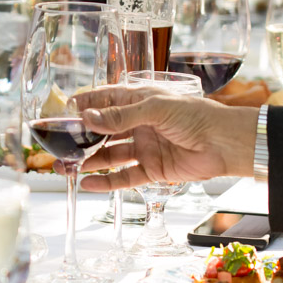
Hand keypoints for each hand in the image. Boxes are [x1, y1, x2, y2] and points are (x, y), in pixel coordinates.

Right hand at [73, 87, 255, 190]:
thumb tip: (88, 118)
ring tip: (66, 168)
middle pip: (103, 131)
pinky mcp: (152, 169)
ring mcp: (145, 147)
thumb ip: (121, 116)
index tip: (63, 112)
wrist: (224, 143)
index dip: (85, 105)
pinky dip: (106, 182)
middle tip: (59, 146)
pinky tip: (89, 183)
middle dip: (81, 138)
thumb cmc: (196, 115)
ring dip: (89, 161)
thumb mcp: (155, 108)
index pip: (105, 100)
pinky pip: (124, 177)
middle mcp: (139, 123)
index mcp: (139, 101)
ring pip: (110, 155)